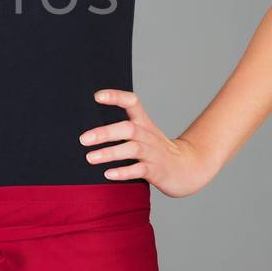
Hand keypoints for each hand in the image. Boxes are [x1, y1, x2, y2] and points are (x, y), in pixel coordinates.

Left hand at [78, 87, 218, 196]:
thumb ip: (122, 128)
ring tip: (90, 157)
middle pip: (128, 128)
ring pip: (132, 149)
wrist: (188, 168)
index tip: (97, 96)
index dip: (116, 97)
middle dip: (105, 133)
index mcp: (144, 123)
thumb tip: (90, 129)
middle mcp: (148, 135)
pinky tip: (108, 174)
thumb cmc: (157, 150)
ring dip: (110, 153)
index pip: (132, 102)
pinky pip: (140, 170)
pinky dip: (124, 172)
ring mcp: (153, 153)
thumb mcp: (144, 133)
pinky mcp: (157, 171)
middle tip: (83, 139)